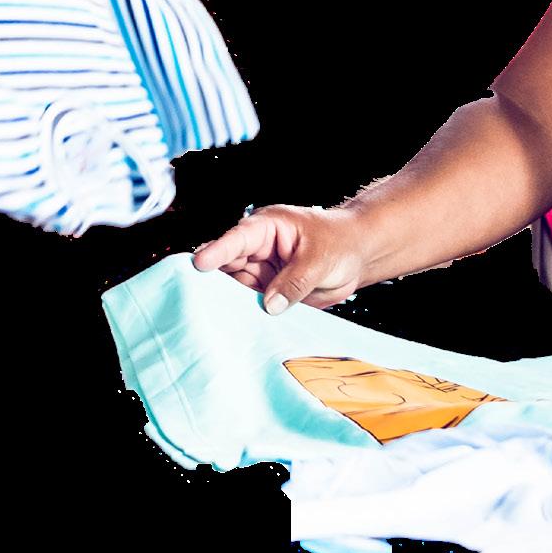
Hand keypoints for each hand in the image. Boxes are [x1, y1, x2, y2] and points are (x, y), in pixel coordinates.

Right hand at [191, 204, 373, 313]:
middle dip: (213, 280)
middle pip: (227, 264)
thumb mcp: (319, 260)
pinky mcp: (267, 290)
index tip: (199, 263)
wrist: (357, 255)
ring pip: (235, 286)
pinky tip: (235, 325)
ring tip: (215, 317)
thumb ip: (294, 282)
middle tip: (195, 296)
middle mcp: (257, 248)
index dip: (217, 251)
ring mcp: (260, 270)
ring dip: (228, 301)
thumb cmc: (339, 242)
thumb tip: (269, 305)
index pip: (237, 239)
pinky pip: (250, 302)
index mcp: (266, 227)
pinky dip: (243, 313)